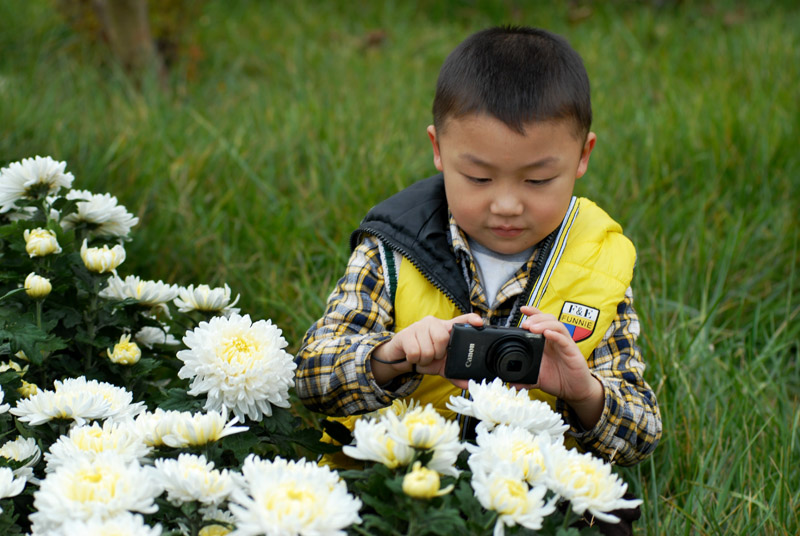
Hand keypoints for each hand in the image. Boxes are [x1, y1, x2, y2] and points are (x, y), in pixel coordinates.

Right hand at [371, 313, 482, 383]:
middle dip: (438, 353)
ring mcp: (419, 326)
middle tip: (433, 355)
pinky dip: (415, 360)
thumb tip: (468, 384)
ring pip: (428, 349)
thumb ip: (455, 374)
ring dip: (425, 359)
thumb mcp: (441, 366)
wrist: (401, 358)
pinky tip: (413, 356)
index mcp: (445, 329)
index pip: (460, 320)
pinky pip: (415, 352)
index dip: (470, 320)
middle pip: (443, 338)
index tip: (479, 322)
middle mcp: (434, 323)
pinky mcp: (406, 334)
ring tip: (422, 356)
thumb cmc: (424, 357)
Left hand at [519, 306, 603, 427]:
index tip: (522, 309)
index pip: (541, 321)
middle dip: (536, 318)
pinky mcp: (572, 351)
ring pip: (557, 326)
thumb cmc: (558, 380)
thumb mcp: (538, 379)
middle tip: (525, 324)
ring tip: (533, 327)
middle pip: (548, 319)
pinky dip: (555, 335)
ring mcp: (565, 344)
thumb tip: (511, 383)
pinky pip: (564, 339)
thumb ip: (525, 379)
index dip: (533, 313)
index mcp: (546, 343)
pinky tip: (547, 334)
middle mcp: (556, 340)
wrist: (575, 391)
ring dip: (544, 324)